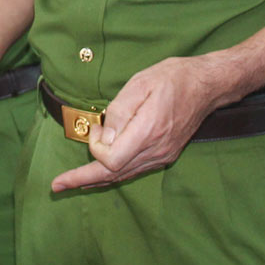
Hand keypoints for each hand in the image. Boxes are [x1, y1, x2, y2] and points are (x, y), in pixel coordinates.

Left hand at [51, 54, 233, 192]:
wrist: (207, 85)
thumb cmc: (173, 78)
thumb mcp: (141, 83)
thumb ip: (119, 111)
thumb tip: (104, 137)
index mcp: (148, 132)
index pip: (111, 159)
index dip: (96, 147)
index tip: (96, 126)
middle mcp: (156, 150)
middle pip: (113, 174)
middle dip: (82, 180)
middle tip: (57, 186)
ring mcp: (162, 155)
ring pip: (123, 176)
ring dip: (96, 179)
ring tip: (71, 183)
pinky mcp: (164, 155)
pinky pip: (133, 170)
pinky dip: (113, 173)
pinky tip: (99, 174)